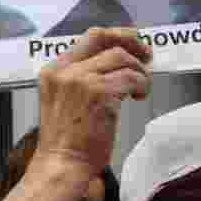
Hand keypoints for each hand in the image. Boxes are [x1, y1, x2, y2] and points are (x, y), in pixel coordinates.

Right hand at [36, 27, 150, 175]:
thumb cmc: (67, 141)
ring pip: (121, 57)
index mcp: (54, 70)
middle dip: (130, 41)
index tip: (132, 43)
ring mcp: (81, 80)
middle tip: (146, 55)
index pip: (89, 38)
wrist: (62, 164)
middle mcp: (65, 70)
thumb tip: (115, 64)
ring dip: (138, 71)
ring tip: (140, 88)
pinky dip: (142, 85)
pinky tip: (138, 97)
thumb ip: (82, 78)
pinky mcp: (100, 93)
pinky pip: (131, 78)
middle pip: (103, 38)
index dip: (116, 36)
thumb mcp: (65, 100)